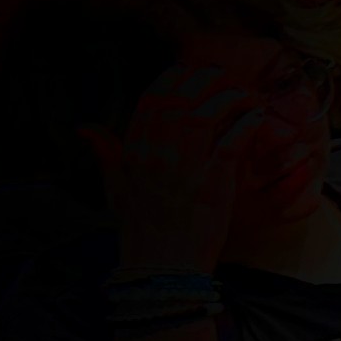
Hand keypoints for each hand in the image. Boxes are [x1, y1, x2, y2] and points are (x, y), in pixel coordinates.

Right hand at [92, 65, 259, 274]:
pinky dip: (245, 124)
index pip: (151, 101)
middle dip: (202, 81)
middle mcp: (157, 154)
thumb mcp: (115, 189)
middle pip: (181, 100)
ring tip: (241, 95)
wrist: (163, 266)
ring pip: (206, 114)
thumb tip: (85, 127)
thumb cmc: (142, 229)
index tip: (188, 73)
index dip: (172, 80)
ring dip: (228, 98)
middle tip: (220, 77)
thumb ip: (106, 153)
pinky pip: (231, 141)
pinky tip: (255, 117)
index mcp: (133, 152)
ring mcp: (185, 166)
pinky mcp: (213, 181)